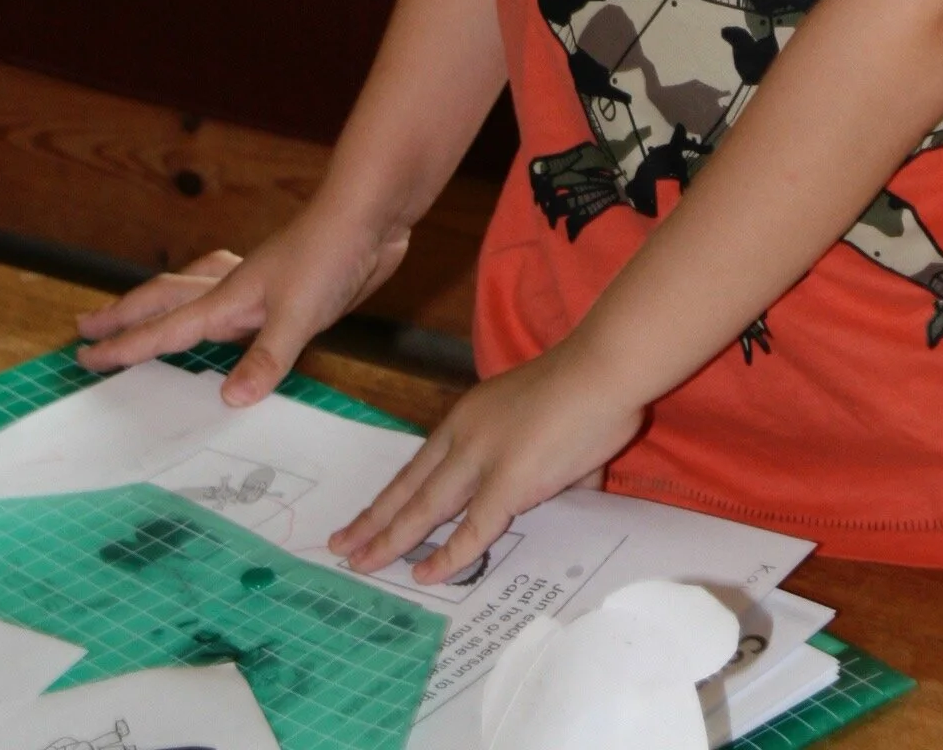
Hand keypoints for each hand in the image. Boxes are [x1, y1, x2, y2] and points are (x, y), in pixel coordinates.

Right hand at [73, 204, 409, 405]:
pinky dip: (210, 304)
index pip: (165, 329)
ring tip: (138, 311)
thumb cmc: (331, 253)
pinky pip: (230, 299)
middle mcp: (235, 290)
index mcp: (228, 298)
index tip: (84, 355)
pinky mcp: (282, 288)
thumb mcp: (300, 313)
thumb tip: (228, 400)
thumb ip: (267, 358)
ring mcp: (258, 285)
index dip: (125, 345)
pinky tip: (225, 316)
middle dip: (125, 315)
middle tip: (85, 326)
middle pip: (166, 300)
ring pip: (193, 291)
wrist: (370, 215)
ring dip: (160, 302)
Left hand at [330, 339, 643, 584]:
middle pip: (408, 487)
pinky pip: (472, 530)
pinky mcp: (508, 482)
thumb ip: (533, 458)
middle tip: (339, 546)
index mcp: (468, 416)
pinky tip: (425, 574)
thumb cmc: (583, 387)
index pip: (418, 465)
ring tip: (360, 564)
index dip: (391, 495)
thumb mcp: (536, 419)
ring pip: (424, 508)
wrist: (603, 367)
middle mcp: (464, 436)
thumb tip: (557, 487)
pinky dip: (447, 555)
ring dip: (389, 539)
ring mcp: (482, 459)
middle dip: (372, 521)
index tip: (365, 517)